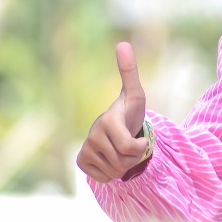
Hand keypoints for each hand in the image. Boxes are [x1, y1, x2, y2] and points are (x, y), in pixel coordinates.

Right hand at [76, 42, 150, 182]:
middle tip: (129, 144)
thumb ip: (130, 72)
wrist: (115, 130)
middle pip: (124, 162)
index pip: (128, 148)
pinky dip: (111, 173)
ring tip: (120, 150)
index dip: (140, 148)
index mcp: (107, 121)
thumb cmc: (129, 112)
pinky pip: (104, 178)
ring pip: (115, 172)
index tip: (140, 139)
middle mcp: (92, 136)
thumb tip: (122, 43)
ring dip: (123, 166)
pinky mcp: (81, 162)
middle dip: (133, 158)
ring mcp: (85, 150)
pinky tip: (109, 159)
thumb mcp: (135, 95)